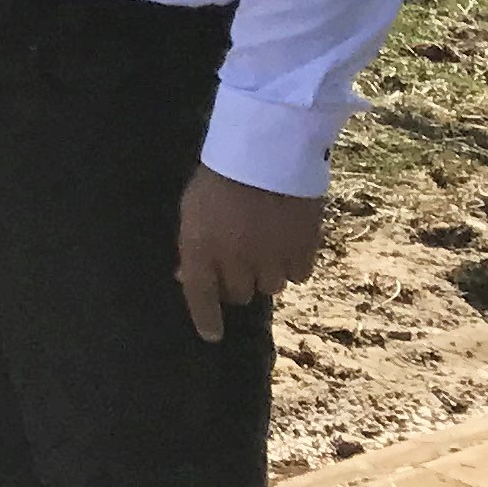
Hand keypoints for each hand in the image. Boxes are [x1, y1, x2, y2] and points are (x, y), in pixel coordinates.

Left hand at [177, 165, 323, 339]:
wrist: (268, 150)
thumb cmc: (221, 176)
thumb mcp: (192, 208)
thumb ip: (191, 246)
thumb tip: (183, 276)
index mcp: (201, 248)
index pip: (200, 296)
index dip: (206, 319)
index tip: (212, 336)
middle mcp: (235, 261)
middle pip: (238, 294)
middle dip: (237, 282)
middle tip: (240, 260)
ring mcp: (271, 258)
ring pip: (271, 287)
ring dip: (267, 273)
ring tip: (266, 244)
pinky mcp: (304, 251)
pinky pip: (299, 275)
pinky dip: (294, 264)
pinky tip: (289, 242)